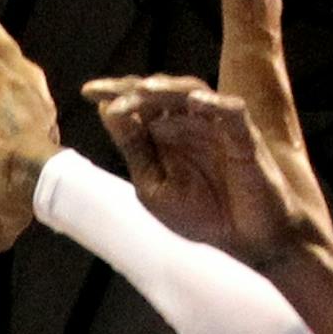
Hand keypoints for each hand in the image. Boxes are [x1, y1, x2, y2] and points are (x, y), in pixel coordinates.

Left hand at [0, 11, 58, 254]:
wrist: (41, 182)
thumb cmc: (30, 197)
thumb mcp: (10, 215)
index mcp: (37, 120)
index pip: (24, 93)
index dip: (11, 80)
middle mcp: (34, 95)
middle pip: (13, 59)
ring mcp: (23, 85)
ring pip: (0, 47)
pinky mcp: (10, 82)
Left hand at [83, 75, 321, 269]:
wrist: (246, 244)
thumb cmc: (202, 216)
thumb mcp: (155, 187)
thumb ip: (135, 150)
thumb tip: (107, 111)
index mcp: (166, 135)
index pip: (138, 105)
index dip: (114, 94)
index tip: (86, 92)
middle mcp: (190, 124)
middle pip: (162, 92)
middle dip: (136, 90)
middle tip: (110, 93)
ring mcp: (219, 128)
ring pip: (194, 93)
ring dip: (168, 91)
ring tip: (144, 90)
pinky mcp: (246, 139)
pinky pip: (233, 113)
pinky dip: (215, 105)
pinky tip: (195, 103)